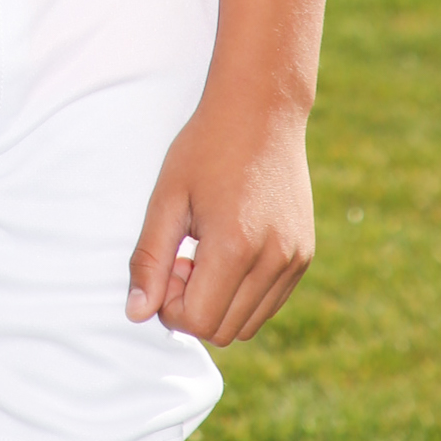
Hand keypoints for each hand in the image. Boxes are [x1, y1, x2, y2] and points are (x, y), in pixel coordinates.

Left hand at [125, 92, 315, 343]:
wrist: (261, 109)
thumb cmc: (206, 147)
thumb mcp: (167, 197)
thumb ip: (149, 258)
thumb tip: (136, 313)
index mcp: (236, 246)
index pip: (198, 322)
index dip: (171, 304)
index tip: (169, 262)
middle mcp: (273, 261)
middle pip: (224, 331)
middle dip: (193, 307)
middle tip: (184, 256)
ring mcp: (294, 261)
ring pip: (249, 323)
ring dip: (219, 303)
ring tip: (206, 250)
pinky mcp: (304, 256)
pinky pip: (269, 302)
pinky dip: (244, 294)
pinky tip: (230, 248)